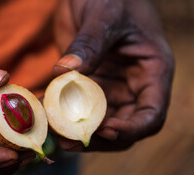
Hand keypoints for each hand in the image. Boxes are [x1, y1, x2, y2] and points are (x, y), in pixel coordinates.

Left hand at [53, 0, 173, 150]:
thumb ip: (90, 43)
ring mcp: (108, 88)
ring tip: (51, 131)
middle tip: (68, 140)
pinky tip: (42, 113)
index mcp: (152, 72)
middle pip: (122, 127)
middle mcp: (132, 86)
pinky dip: (59, 114)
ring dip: (75, 131)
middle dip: (97, 138)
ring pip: (97, 123)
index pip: (151, 116)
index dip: (131, 130)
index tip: (105, 130)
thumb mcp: (104, 15)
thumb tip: (66, 71)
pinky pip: (74, 107)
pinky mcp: (86, 86)